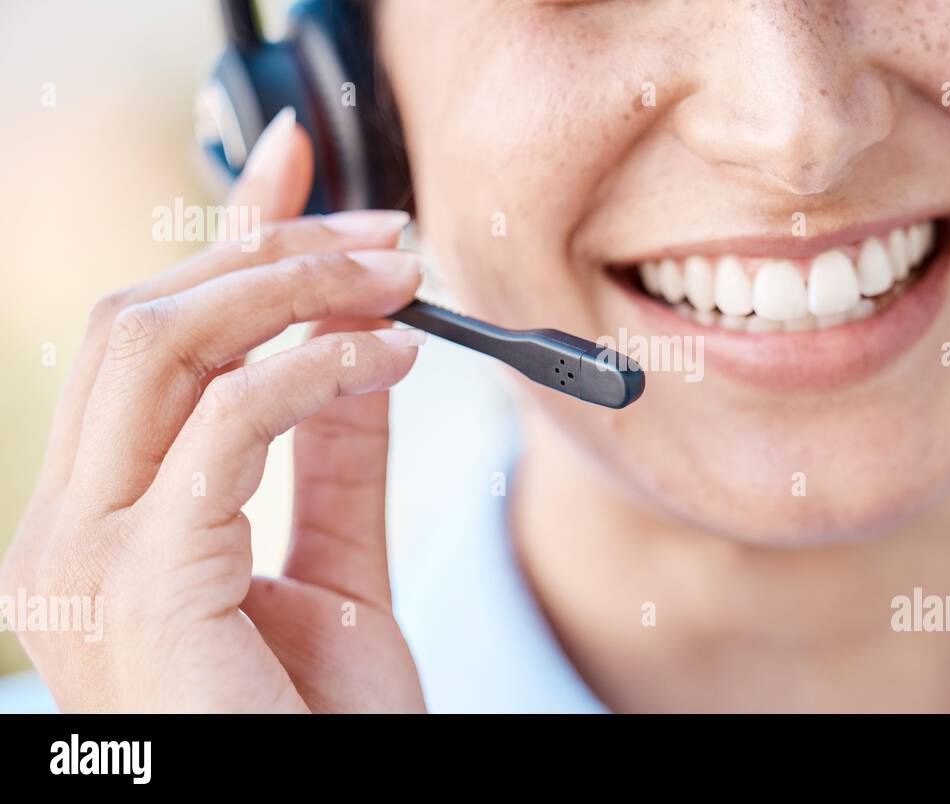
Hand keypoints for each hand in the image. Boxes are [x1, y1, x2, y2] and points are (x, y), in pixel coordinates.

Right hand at [1, 109, 428, 711]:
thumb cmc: (316, 731)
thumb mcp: (335, 571)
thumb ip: (332, 462)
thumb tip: (359, 351)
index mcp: (99, 522)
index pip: (149, 341)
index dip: (222, 237)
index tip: (295, 161)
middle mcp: (63, 528)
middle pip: (143, 321)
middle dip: (272, 253)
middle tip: (388, 238)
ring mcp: (81, 556)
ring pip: (161, 346)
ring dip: (293, 289)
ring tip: (401, 282)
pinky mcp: (135, 582)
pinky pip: (222, 426)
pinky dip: (312, 371)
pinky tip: (389, 361)